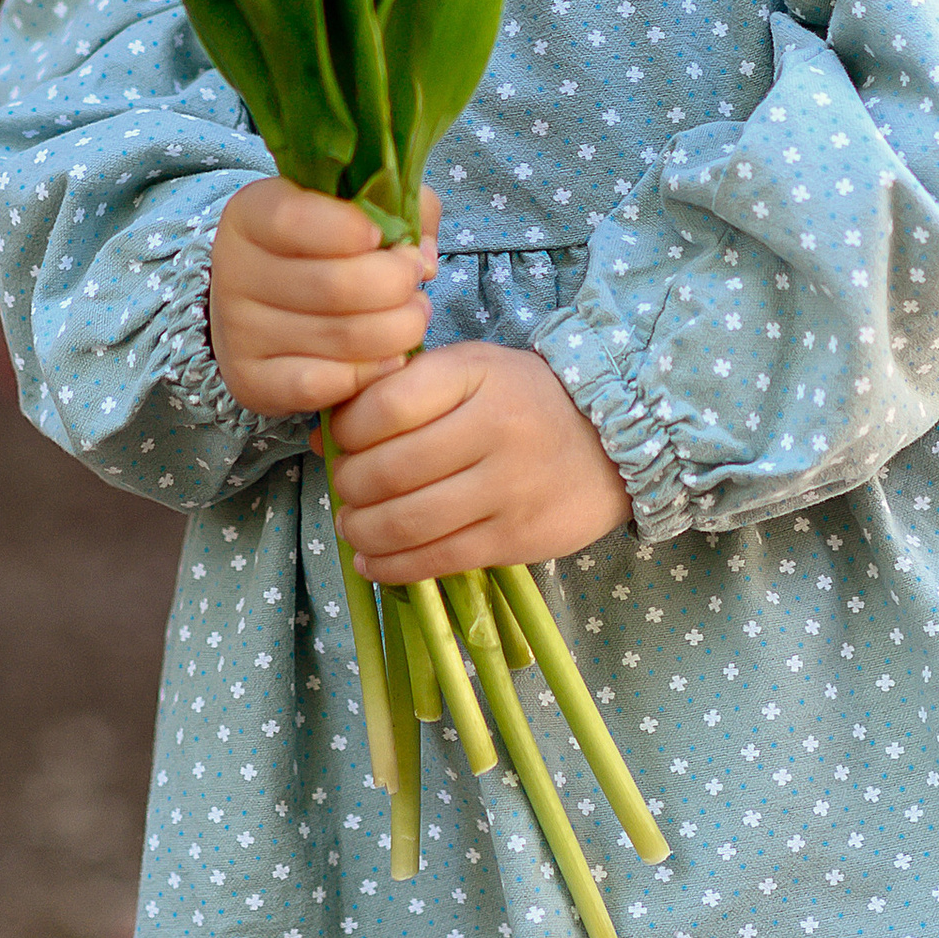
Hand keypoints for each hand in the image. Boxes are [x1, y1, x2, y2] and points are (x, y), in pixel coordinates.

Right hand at [207, 179, 438, 417]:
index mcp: (251, 213)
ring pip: (338, 337)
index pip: (293, 218)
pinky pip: (320, 386)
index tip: (381, 237)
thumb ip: (397, 209)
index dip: (349, 229)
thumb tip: (420, 260)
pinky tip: (388, 360)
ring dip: (396, 331)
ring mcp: (238, 330)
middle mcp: (234, 270)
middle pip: (333, 284)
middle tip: (414, 285)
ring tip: (412, 318)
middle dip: (396, 286)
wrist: (266, 305)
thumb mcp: (355, 208)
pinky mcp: (249, 380)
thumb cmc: (324, 248)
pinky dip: (367, 375)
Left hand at [330, 343, 629, 581]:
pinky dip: (391, 567)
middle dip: (349, 486)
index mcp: (474, 375)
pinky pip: (438, 560)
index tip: (339, 439)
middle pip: (390, 470)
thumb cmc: (523, 399)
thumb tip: (324, 438)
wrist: (614, 441)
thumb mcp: (469, 370)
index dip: (347, 429)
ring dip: (362, 531)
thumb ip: (399, 391)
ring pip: (408, 522)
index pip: (385, 405)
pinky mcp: (516, 539)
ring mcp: (507, 489)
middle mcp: (492, 429)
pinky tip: (372, 562)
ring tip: (353, 526)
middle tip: (344, 488)